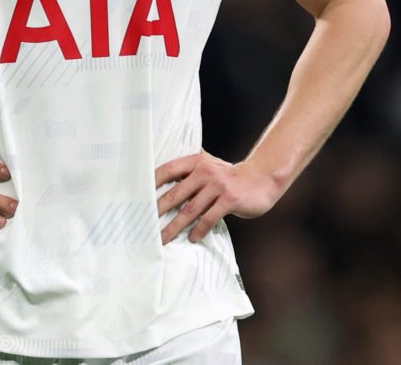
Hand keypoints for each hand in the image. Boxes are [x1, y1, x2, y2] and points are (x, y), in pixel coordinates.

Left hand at [154, 152, 280, 243]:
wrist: (261, 179)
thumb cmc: (230, 177)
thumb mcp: (210, 167)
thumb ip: (191, 173)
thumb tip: (163, 187)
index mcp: (197, 161)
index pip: (169, 169)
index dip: (152, 182)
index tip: (139, 197)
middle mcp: (206, 171)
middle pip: (175, 193)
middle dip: (158, 210)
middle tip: (145, 223)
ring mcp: (218, 185)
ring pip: (190, 210)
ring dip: (175, 226)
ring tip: (163, 238)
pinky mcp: (230, 199)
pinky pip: (209, 218)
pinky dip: (198, 230)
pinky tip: (192, 238)